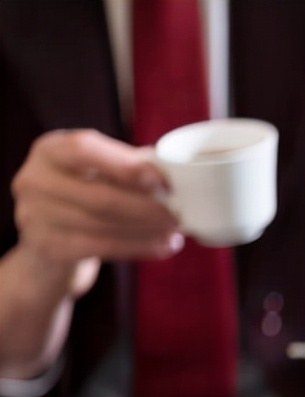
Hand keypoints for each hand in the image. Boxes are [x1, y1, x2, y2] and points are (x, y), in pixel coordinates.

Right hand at [11, 128, 181, 294]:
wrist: (49, 244)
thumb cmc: (85, 197)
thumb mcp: (99, 173)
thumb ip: (129, 166)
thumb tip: (177, 171)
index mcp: (50, 149)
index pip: (84, 149)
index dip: (126, 166)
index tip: (162, 182)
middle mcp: (34, 178)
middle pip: (99, 196)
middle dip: (146, 208)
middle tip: (179, 216)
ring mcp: (34, 215)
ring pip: (103, 225)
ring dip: (147, 230)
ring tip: (175, 232)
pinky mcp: (47, 247)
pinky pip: (101, 247)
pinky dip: (137, 247)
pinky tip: (162, 247)